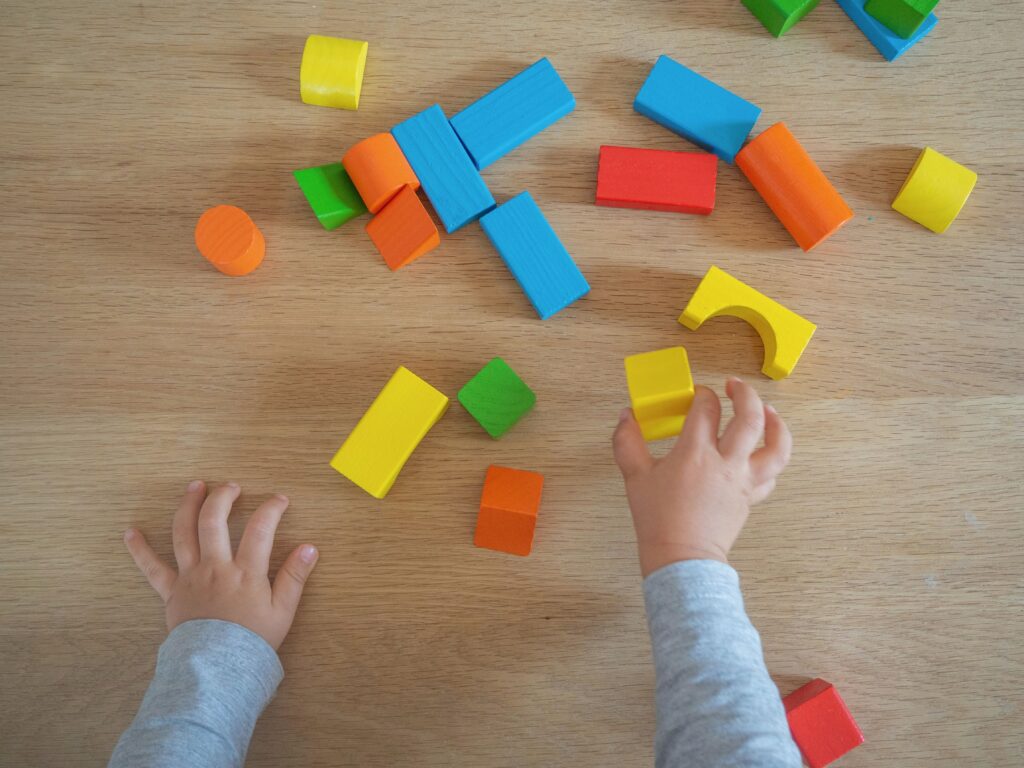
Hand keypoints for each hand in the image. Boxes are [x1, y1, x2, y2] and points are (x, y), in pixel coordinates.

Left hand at [123, 481, 318, 649]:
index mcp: (245, 572)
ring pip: (184, 534)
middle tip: (231, 486)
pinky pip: (152, 568)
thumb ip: (295, 577)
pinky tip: (130, 532)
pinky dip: (140, 550)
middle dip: (223, 497)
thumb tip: (310, 548)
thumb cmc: (253, 641)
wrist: (217, 670)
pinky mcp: (171, 592)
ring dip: (188, 506)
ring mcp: (190, 577)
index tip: (280, 500)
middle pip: (214, 521)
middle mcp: (216, 568)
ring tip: (194, 486)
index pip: (260, 529)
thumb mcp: (283, 611)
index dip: (271, 509)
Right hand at [613, 378, 791, 576]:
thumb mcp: (635, 477)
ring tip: (769, 411)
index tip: (695, 395)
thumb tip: (626, 417)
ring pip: (776, 446)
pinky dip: (772, 459)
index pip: (706, 409)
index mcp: (695, 454)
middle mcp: (725, 463)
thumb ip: (627, 442)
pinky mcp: (750, 498)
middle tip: (734, 386)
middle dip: (745, 394)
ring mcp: (743, 481)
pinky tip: (763, 451)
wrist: (681, 558)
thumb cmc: (658, 520)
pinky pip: (772, 475)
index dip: (701, 394)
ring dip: (776, 424)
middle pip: (750, 417)